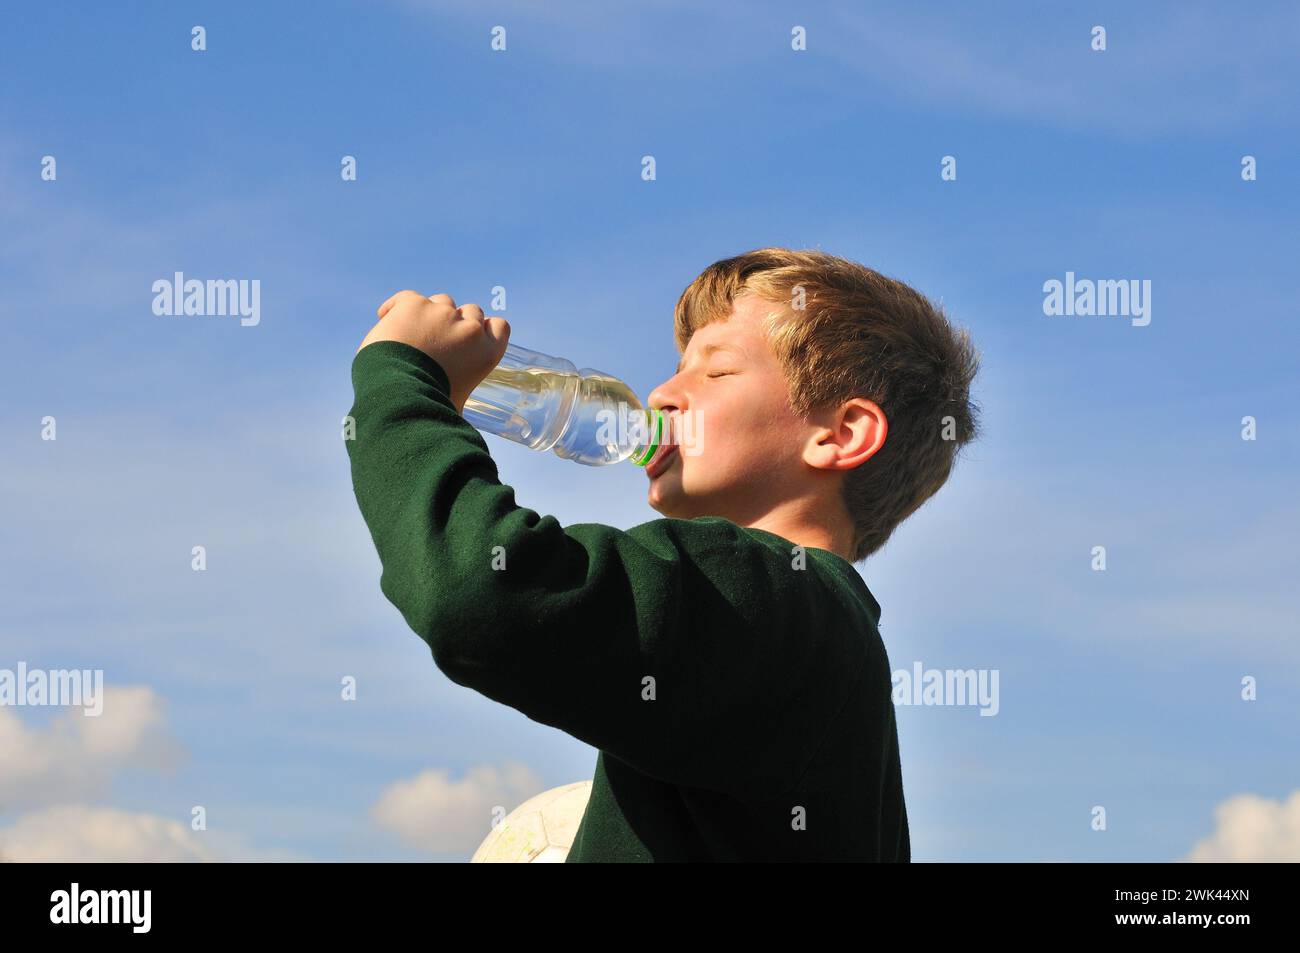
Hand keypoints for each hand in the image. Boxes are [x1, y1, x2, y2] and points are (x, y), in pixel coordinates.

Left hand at [358, 291, 510, 413]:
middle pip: (471, 311)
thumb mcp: (458, 405)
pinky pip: (407, 297)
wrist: (398, 395)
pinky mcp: (413, 305)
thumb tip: (458, 424)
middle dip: (456, 323)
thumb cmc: (429, 409)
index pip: (499, 326)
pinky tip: (386, 317)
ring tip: (410, 334)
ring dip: (431, 313)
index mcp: (486, 353)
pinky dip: (397, 307)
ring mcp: (441, 313)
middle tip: (436, 341)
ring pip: (442, 301)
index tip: (470, 337)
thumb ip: (463, 396)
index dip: (485, 328)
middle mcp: (469, 329)